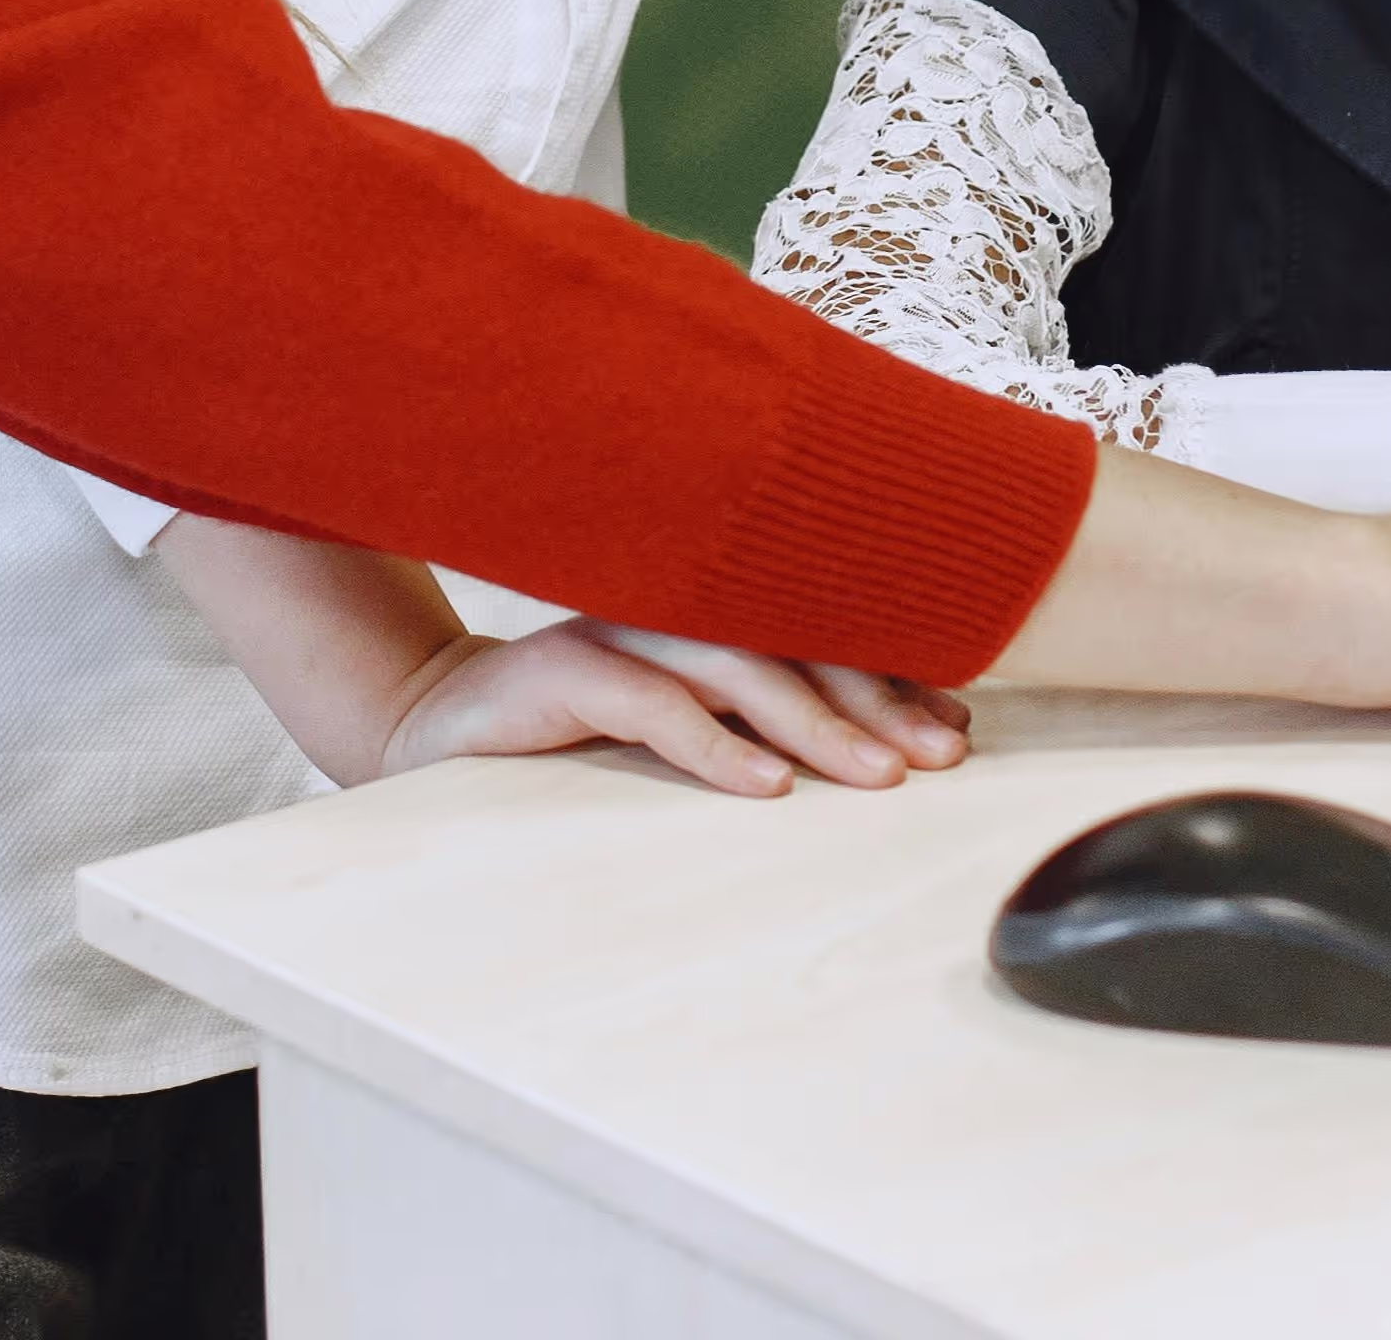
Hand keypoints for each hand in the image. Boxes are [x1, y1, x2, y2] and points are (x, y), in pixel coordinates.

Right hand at [379, 622, 971, 801]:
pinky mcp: (561, 670)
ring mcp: (618, 628)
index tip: (958, 726)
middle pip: (796, 639)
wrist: (432, 722)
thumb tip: (879, 750)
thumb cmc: (570, 723)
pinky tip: (767, 786)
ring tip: (879, 777)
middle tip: (943, 753)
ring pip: (738, 666)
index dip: (894, 674)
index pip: (819, 629)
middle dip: (879, 699)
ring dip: (818, 723)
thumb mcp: (675, 714)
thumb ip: (755, 715)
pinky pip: (653, 704)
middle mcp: (672, 602)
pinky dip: (715, 746)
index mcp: (707, 604)